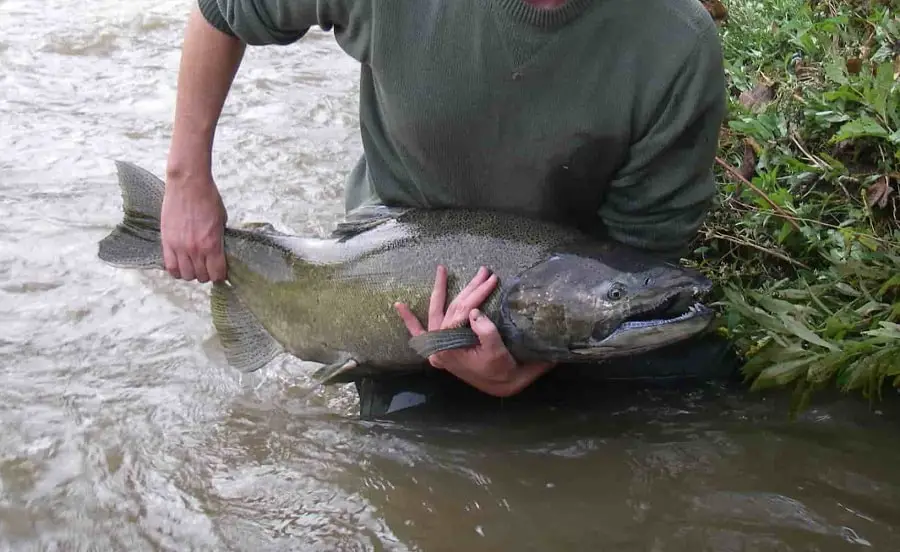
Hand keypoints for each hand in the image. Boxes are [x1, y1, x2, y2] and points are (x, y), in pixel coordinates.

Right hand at [160, 170, 227, 282]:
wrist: (188, 184)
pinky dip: (176, 270)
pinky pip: (170, 267)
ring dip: (191, 273)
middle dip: (206, 274)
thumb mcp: (222, 220)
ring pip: (185, 275)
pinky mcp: (166, 242)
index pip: (217, 274)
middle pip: (201, 277)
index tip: (220, 273)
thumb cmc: (208, 198)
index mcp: (212, 245)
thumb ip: (219, 239)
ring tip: (194, 265)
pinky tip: (181, 265)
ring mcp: (179, 247)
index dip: (220, 276)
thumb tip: (219, 252)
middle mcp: (195, 250)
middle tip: (207, 267)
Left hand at [394, 265, 554, 397]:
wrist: (503, 384)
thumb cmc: (501, 369)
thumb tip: (474, 311)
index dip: (477, 295)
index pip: (462, 313)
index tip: (491, 281)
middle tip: (481, 271)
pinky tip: (399, 306)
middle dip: (467, 289)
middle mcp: (439, 348)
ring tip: (442, 271)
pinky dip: (409, 320)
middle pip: (450, 309)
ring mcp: (437, 348)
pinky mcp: (440, 348)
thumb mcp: (497, 351)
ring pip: (437, 313)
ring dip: (440, 291)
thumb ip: (485, 332)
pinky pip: (419, 333)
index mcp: (451, 350)